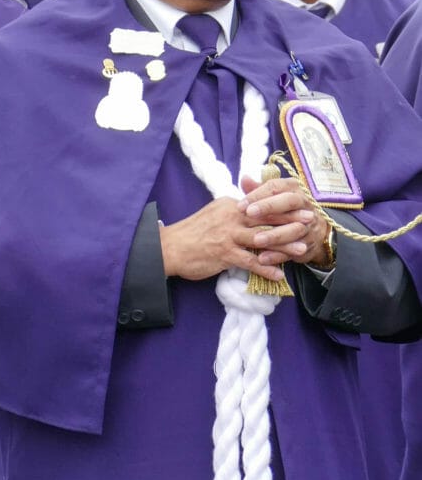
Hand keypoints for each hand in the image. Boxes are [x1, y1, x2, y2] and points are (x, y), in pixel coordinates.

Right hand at [158, 181, 320, 285]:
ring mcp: (228, 235)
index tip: (300, 206)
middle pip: (266, 218)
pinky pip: (250, 262)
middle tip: (310, 222)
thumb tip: (250, 209)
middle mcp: (232, 216)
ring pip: (263, 239)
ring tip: (302, 251)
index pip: (261, 204)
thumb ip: (234, 211)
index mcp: (230, 205)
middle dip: (290, 221)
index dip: (282, 206)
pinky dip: (266, 269)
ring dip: (284, 245)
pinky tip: (278, 275)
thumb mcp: (214, 214)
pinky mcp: (224, 253)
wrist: (169, 248)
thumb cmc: (192, 233)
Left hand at [241, 173, 332, 268]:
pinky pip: (294, 250)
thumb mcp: (273, 198)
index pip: (275, 187)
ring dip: (275, 235)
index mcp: (293, 189)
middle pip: (288, 202)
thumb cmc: (285, 210)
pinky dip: (278, 255)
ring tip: (256, 240)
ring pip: (294, 228)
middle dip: (268, 207)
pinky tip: (262, 258)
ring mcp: (309, 224)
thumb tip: (244, 178)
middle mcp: (304, 203)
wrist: (314, 231)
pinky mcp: (309, 243)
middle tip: (249, 213)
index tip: (240, 205)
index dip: (257, 194)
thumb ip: (258, 189)